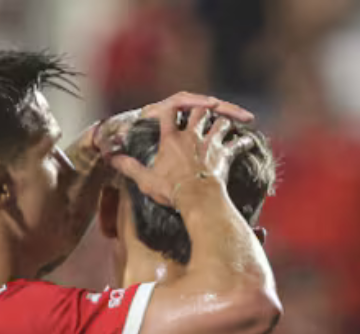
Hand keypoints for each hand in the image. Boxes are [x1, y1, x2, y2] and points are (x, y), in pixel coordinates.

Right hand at [100, 93, 255, 206]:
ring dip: (225, 121)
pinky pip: (238, 143)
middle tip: (206, 110)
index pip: (169, 114)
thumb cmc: (170, 190)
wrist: (197, 199)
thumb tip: (112, 160)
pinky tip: (248, 140)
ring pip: (220, 123)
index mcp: (172, 139)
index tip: (170, 110)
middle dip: (203, 109)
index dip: (169, 109)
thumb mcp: (145, 180)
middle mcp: (192, 136)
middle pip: (199, 112)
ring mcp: (210, 144)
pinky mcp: (225, 155)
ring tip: (228, 122)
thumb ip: (129, 167)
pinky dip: (243, 141)